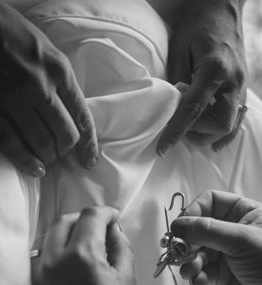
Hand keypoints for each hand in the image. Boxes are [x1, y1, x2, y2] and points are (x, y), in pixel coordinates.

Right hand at [0, 0, 97, 175]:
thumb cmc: (7, 32)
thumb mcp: (44, 48)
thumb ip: (57, 77)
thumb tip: (67, 109)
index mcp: (57, 69)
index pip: (81, 115)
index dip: (88, 142)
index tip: (89, 159)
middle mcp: (39, 87)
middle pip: (64, 134)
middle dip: (67, 151)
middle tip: (63, 157)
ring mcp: (12, 101)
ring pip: (40, 142)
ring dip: (48, 156)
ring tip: (47, 162)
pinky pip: (11, 144)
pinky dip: (25, 161)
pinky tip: (34, 169)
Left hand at [32, 207, 135, 284]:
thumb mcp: (126, 281)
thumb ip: (120, 247)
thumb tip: (113, 229)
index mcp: (81, 256)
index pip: (89, 217)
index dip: (105, 213)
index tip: (114, 217)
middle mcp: (53, 259)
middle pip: (64, 221)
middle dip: (83, 219)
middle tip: (100, 228)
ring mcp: (37, 272)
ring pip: (49, 237)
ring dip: (67, 234)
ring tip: (86, 245)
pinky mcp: (30, 284)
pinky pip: (41, 256)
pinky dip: (55, 251)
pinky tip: (70, 263)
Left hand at [157, 0, 246, 154]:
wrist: (223, 10)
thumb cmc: (197, 27)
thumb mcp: (178, 49)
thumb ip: (175, 80)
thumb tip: (169, 108)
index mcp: (214, 70)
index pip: (194, 110)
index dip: (177, 131)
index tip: (162, 148)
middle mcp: (233, 80)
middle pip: (220, 123)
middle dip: (197, 133)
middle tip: (178, 128)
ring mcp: (242, 84)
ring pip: (231, 124)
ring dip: (208, 132)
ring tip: (189, 128)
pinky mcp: (243, 86)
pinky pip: (238, 117)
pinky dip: (225, 130)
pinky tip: (210, 137)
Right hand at [171, 190, 261, 284]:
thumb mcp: (242, 240)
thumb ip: (206, 230)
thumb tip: (176, 225)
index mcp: (245, 214)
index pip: (210, 201)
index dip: (193, 212)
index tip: (181, 228)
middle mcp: (233, 232)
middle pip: (196, 228)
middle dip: (186, 242)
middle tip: (178, 253)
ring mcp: (226, 254)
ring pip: (194, 251)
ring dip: (188, 262)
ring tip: (190, 272)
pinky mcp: (221, 276)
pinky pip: (198, 271)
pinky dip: (195, 277)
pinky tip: (199, 282)